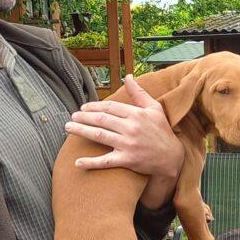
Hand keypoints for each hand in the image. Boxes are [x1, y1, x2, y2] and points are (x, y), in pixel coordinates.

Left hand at [65, 77, 184, 180]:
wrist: (171, 158)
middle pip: (101, 119)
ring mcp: (128, 145)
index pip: (110, 107)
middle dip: (83, 116)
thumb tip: (128, 76)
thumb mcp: (154, 108)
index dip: (94, 106)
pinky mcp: (127, 160)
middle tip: (72, 116)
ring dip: (81, 130)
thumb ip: (139, 92)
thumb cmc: (161, 131)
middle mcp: (131, 128)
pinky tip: (78, 163)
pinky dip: (91, 162)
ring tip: (68, 127)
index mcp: (136, 114)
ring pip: (99, 135)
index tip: (83, 107)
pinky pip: (106, 161)